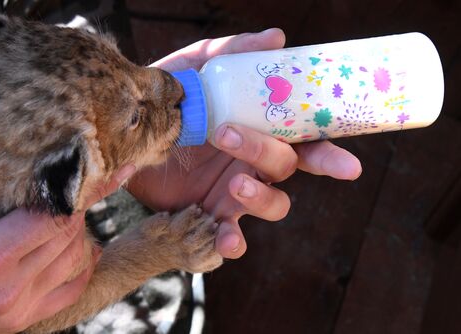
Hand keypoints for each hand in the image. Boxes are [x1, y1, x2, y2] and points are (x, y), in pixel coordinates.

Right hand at [0, 151, 131, 332]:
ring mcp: (16, 310)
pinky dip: (83, 269)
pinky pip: (68, 293)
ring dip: (80, 233)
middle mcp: (9, 289)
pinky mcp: (17, 322)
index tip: (109, 169)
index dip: (81, 190)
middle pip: (70, 236)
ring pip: (74, 262)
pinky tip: (88, 250)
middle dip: (79, 205)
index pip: (57, 217)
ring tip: (74, 209)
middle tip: (80, 182)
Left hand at [127, 28, 361, 258]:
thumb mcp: (196, 66)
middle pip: (288, 168)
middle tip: (239, 143)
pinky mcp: (209, 213)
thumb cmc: (170, 96)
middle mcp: (253, 162)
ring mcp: (233, 190)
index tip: (347, 166)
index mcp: (260, 129)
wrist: (129, 127)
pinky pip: (230, 236)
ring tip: (235, 184)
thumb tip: (278, 38)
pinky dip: (233, 242)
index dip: (328, 154)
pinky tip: (226, 240)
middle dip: (281, 162)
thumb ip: (234, 51)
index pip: (305, 141)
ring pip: (273, 204)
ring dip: (262, 197)